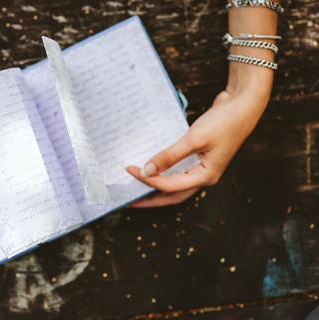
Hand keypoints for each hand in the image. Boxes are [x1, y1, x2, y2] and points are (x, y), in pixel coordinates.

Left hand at [127, 72, 271, 206]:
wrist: (244, 103)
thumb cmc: (224, 121)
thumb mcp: (194, 139)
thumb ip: (169, 156)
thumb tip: (147, 171)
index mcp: (205, 176)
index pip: (170, 186)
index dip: (148, 181)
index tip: (130, 170)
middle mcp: (204, 176)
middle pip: (172, 194)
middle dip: (150, 197)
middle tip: (129, 198)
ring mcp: (202, 167)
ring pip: (175, 184)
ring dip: (157, 187)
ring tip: (137, 186)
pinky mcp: (199, 157)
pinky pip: (178, 170)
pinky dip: (164, 171)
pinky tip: (152, 167)